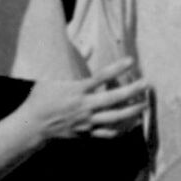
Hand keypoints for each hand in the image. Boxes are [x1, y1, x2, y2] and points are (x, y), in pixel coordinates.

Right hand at [17, 61, 148, 143]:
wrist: (34, 125)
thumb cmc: (41, 97)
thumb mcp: (52, 76)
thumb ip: (74, 62)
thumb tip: (90, 47)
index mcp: (76, 90)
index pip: (101, 77)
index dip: (117, 68)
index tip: (131, 61)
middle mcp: (84, 106)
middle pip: (114, 99)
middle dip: (132, 92)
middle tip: (147, 85)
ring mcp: (87, 122)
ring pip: (115, 118)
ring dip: (132, 111)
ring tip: (145, 105)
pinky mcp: (87, 133)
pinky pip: (109, 132)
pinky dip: (122, 129)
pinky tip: (132, 124)